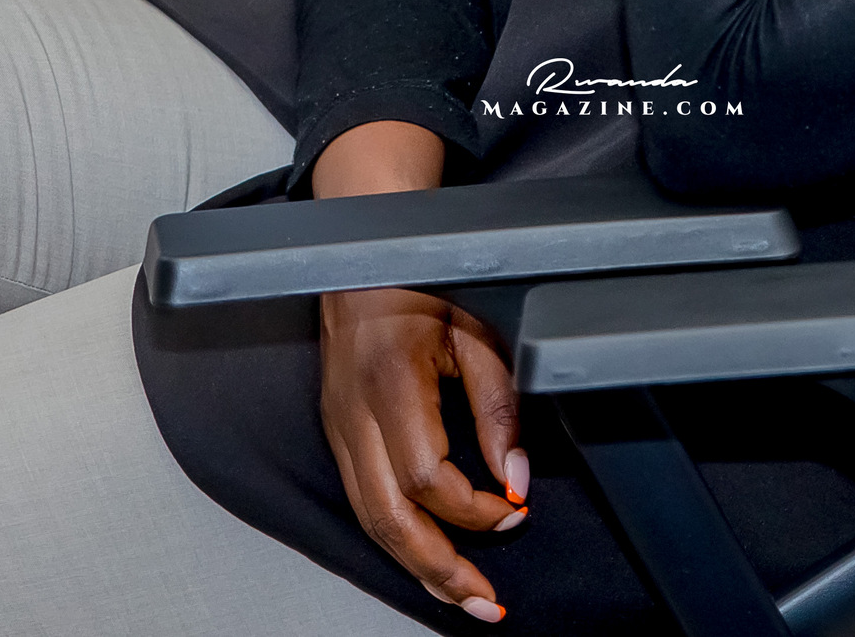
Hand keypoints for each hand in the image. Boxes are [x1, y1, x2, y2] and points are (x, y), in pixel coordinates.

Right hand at [319, 290, 526, 618]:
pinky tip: (427, 556)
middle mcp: (354, 412)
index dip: (475, 508)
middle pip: (389, 518)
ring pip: (370, 519)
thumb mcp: (476, 331)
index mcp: (390, 381)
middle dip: (440, 570)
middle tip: (484, 601)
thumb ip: (498, 406)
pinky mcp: (338, 431)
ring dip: (417, 566)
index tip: (516, 509)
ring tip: (461, 595)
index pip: (427, 478)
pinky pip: (363, 500)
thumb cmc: (420, 280)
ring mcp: (338, 425)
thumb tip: (515, 475)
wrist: (362, 253)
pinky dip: (397, 537)